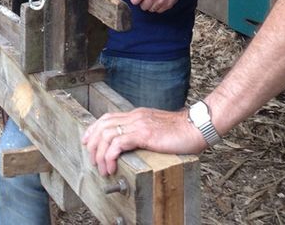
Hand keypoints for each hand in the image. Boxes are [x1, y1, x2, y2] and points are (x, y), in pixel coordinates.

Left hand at [81, 107, 206, 175]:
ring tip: (104, 169)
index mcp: (137, 115)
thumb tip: (136, 145)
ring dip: (100, 154)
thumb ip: (145, 133)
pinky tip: (113, 166)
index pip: (107, 118)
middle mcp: (135, 116)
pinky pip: (118, 143)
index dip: (94, 129)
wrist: (196, 127)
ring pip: (107, 135)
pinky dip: (110, 156)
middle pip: (103, 125)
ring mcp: (139, 124)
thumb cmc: (182, 131)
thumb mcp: (158, 129)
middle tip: (94, 162)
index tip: (88, 142)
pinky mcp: (144, 134)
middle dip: (93, 145)